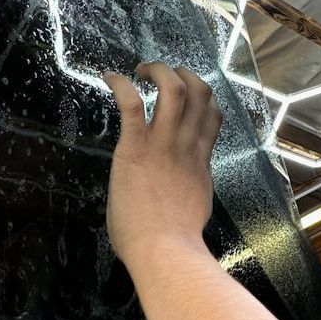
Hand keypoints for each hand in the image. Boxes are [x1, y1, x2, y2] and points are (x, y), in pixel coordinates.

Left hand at [102, 63, 222, 270]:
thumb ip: (188, 189)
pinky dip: (119, 84)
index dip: (202, 96)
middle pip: (199, 91)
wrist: (165, 250)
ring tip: (141, 69)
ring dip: (157, 70)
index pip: (211, 114)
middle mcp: (186, 145)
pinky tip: (109, 77)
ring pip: (173, 88)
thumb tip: (180, 194)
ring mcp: (163, 144)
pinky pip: (131, 103)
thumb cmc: (173, 241)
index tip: (186, 93)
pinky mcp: (135, 148)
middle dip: (182, 73)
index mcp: (199, 160)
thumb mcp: (193, 207)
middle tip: (161, 74)